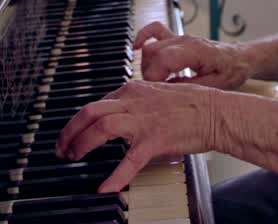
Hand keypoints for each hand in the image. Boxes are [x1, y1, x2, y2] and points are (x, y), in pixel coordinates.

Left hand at [56, 80, 219, 192]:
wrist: (216, 112)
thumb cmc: (192, 105)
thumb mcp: (156, 95)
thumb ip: (135, 103)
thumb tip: (116, 115)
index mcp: (133, 89)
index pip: (96, 103)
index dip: (79, 121)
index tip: (71, 134)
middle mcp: (134, 100)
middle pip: (89, 112)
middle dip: (69, 131)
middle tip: (62, 148)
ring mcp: (143, 119)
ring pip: (101, 128)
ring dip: (81, 144)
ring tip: (74, 158)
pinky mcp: (155, 139)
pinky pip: (129, 161)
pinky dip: (114, 177)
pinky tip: (105, 189)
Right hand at [134, 21, 251, 89]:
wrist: (241, 58)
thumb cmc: (232, 70)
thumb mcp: (216, 85)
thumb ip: (190, 87)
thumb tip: (166, 90)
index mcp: (196, 51)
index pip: (164, 58)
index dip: (154, 76)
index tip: (154, 90)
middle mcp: (185, 41)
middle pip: (153, 52)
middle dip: (148, 73)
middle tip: (155, 90)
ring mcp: (180, 37)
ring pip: (150, 45)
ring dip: (145, 64)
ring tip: (154, 80)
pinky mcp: (177, 38)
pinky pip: (155, 30)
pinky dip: (143, 37)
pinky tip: (137, 48)